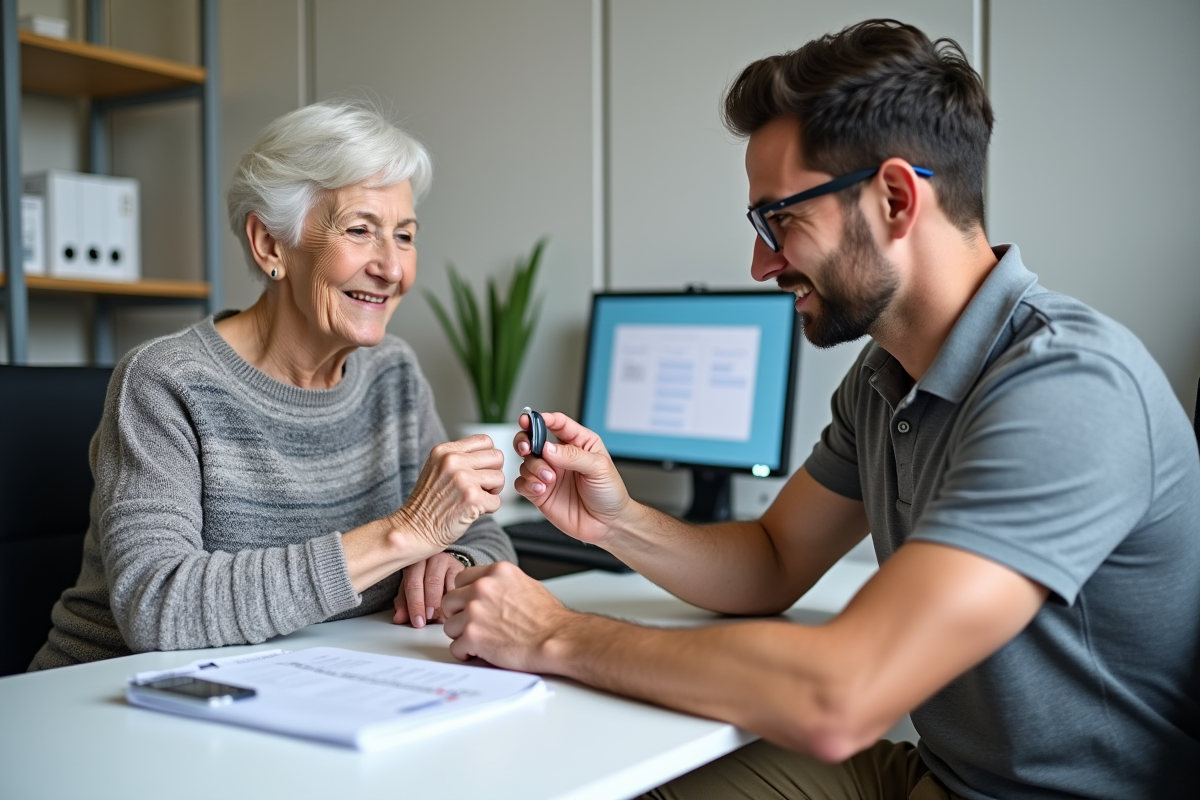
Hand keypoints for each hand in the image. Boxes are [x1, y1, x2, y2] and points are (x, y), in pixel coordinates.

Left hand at [391, 552, 465, 627]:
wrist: (442, 566)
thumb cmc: (423, 578)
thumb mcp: (410, 588)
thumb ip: (404, 603)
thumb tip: (399, 618)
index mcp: (413, 561)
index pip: (413, 584)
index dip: (416, 605)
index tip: (418, 621)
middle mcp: (431, 557)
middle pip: (432, 582)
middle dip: (431, 604)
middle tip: (431, 619)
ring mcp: (448, 560)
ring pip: (449, 583)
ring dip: (446, 603)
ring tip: (443, 617)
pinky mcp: (462, 568)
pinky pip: (461, 586)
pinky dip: (458, 600)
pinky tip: (454, 609)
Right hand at [393, 435, 504, 550]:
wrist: (414, 530)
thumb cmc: (428, 503)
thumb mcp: (437, 468)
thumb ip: (460, 457)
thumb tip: (491, 455)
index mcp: (445, 451)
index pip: (485, 441)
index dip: (487, 458)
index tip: (479, 471)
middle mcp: (453, 461)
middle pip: (497, 457)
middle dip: (493, 474)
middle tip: (479, 487)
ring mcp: (463, 479)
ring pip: (500, 478)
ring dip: (491, 493)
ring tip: (473, 500)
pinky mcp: (472, 498)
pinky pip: (497, 501)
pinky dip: (488, 510)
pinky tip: (471, 512)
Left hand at [442, 561, 574, 671]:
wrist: (556, 639)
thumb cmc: (548, 618)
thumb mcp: (526, 585)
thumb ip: (501, 584)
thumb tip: (489, 588)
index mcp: (497, 572)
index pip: (461, 578)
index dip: (464, 595)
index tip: (469, 604)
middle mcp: (483, 588)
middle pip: (449, 600)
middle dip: (458, 614)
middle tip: (472, 625)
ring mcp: (475, 611)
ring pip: (449, 625)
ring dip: (462, 635)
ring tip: (481, 640)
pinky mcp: (473, 636)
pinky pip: (456, 647)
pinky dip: (466, 653)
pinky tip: (480, 652)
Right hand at [513, 412, 630, 545]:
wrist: (608, 524)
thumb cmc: (610, 493)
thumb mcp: (599, 468)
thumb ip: (573, 455)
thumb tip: (548, 448)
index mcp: (578, 443)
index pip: (557, 423)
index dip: (542, 419)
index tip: (529, 419)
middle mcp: (561, 456)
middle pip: (534, 439)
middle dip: (525, 440)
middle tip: (527, 448)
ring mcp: (549, 474)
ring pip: (526, 462)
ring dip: (534, 468)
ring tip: (550, 479)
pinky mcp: (540, 492)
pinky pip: (522, 483)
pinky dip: (527, 484)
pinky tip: (541, 489)